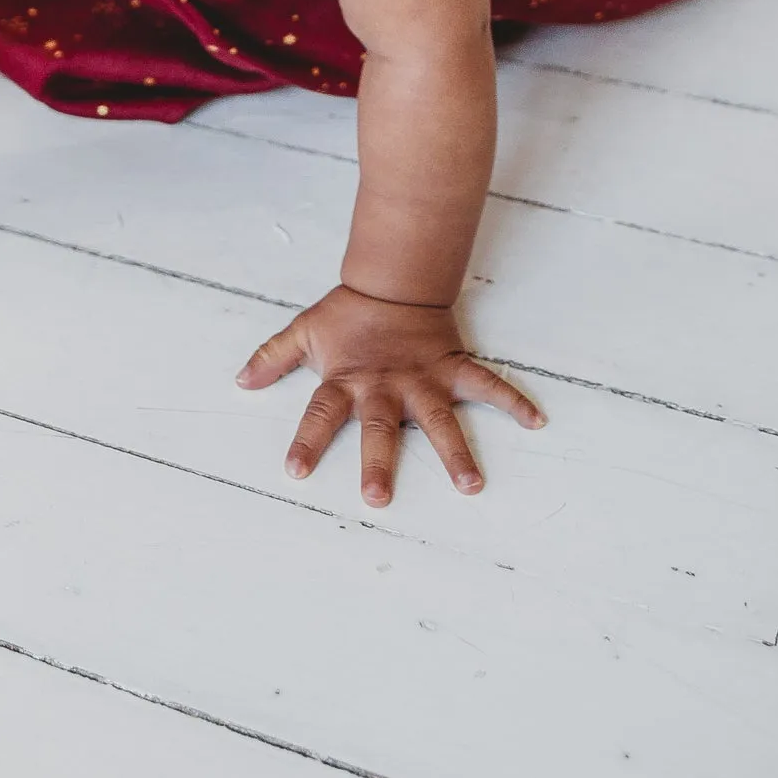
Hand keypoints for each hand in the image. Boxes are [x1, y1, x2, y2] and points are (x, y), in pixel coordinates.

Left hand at [236, 283, 544, 505]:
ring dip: (455, 451)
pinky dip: (513, 400)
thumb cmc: (348, 314)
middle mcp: (385, 386)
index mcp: (347, 381)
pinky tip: (537, 421)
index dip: (307, 440)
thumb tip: (240, 380)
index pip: (320, 413)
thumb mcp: (305, 332)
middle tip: (378, 499)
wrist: (392, 278)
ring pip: (439, 419)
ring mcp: (422, 378)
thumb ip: (274, 357)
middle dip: (378, 463)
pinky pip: (487, 384)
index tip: (296, 471)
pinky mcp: (453, 366)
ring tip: (471, 486)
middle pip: (379, 429)